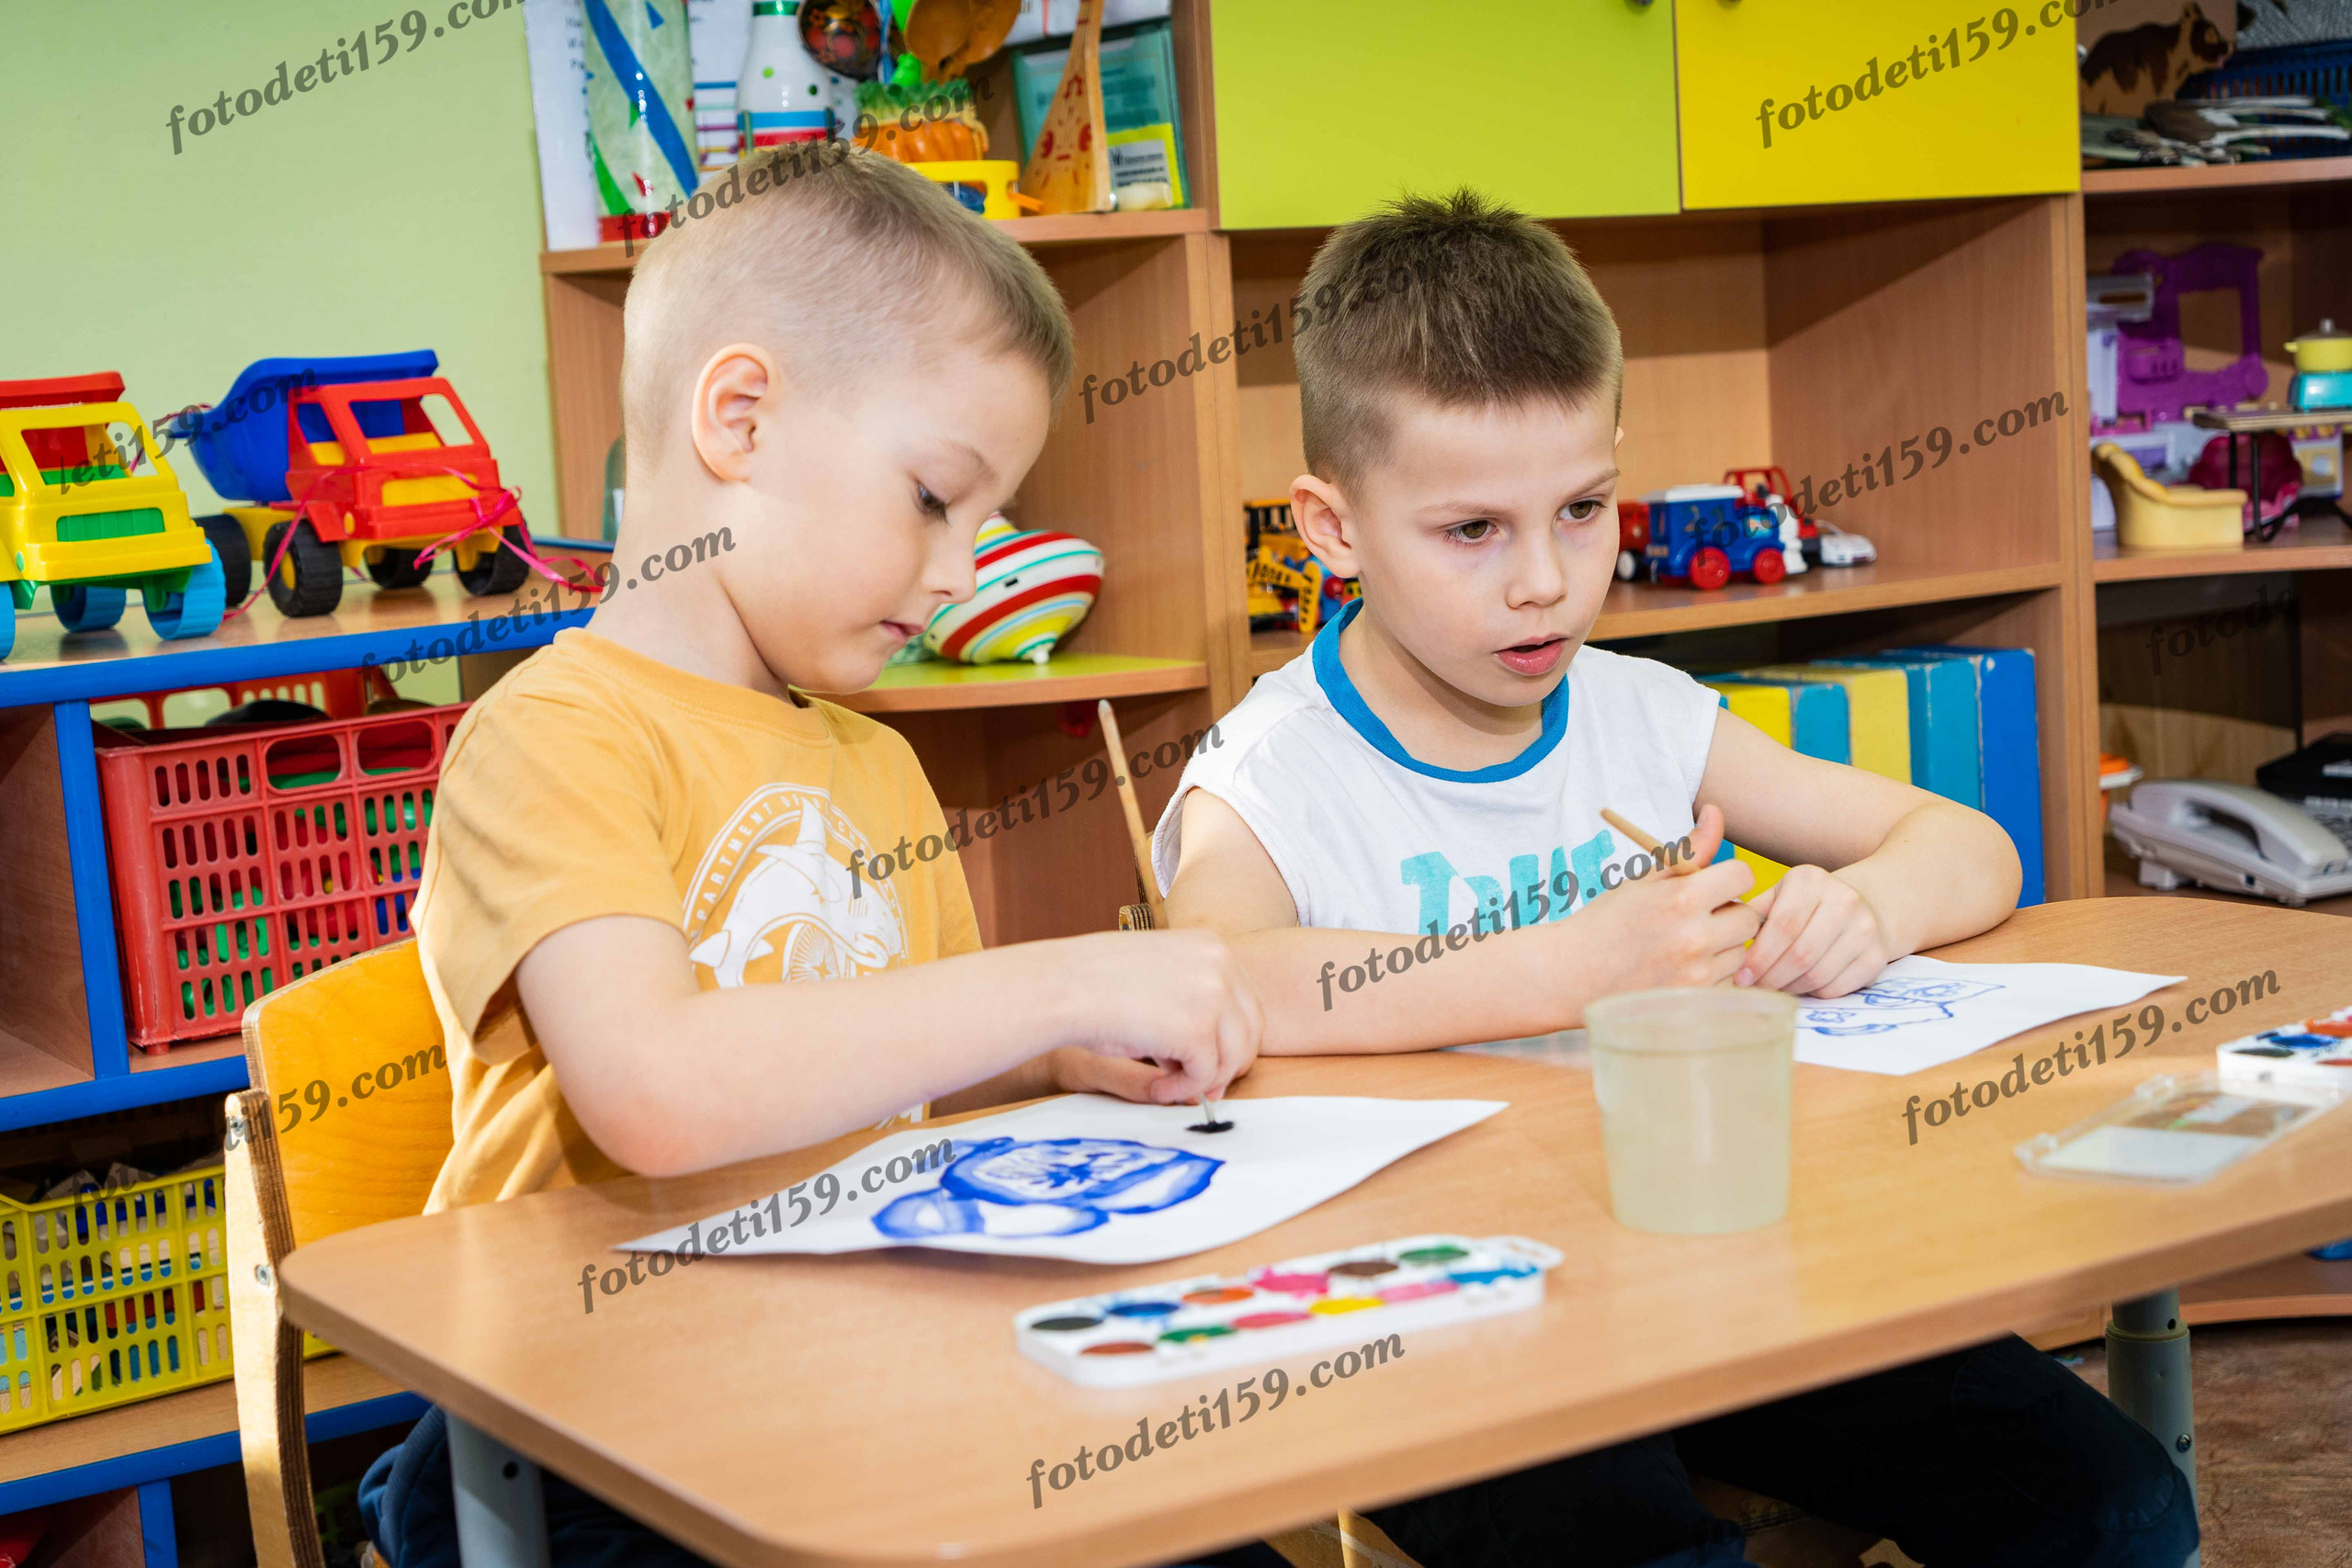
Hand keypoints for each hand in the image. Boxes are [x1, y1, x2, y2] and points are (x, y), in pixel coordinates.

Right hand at [1050, 928, 1261, 1105]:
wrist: (1062, 986)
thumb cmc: (1094, 982)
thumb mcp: (1158, 977)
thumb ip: (1192, 1004)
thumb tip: (1219, 1059)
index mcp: (1212, 945)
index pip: (1245, 1001)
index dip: (1232, 1039)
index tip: (1213, 1063)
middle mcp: (1221, 964)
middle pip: (1251, 1030)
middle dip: (1228, 1065)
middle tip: (1205, 1089)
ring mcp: (1214, 995)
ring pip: (1234, 1056)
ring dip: (1204, 1080)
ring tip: (1170, 1086)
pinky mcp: (1198, 1030)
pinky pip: (1206, 1075)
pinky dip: (1183, 1089)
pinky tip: (1158, 1087)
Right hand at [1566, 805, 1762, 1003]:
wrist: (1570, 975)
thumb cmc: (1606, 922)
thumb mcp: (1644, 879)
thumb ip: (1689, 850)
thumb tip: (1716, 812)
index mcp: (1682, 898)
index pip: (1742, 876)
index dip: (1728, 877)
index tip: (1711, 885)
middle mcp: (1695, 937)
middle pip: (1749, 917)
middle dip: (1729, 913)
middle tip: (1698, 919)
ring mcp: (1698, 974)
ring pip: (1742, 952)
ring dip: (1724, 947)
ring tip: (1686, 947)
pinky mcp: (1696, 1002)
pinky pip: (1730, 982)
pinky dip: (1715, 976)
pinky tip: (1684, 971)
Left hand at [1739, 864, 1892, 996]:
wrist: (1860, 907)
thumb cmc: (1803, 906)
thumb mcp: (1776, 897)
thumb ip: (1751, 914)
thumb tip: (1721, 943)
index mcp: (1811, 880)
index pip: (1783, 925)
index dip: (1759, 956)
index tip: (1741, 976)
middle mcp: (1844, 899)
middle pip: (1801, 953)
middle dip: (1771, 977)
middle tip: (1754, 988)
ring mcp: (1866, 928)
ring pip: (1819, 974)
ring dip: (1790, 988)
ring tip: (1774, 987)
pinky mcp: (1878, 956)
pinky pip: (1838, 987)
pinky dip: (1813, 993)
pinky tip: (1800, 986)